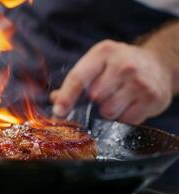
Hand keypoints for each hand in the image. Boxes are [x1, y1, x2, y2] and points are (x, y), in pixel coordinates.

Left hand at [50, 40, 172, 124]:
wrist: (158, 65)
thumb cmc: (120, 65)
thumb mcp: (97, 63)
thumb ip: (76, 80)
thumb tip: (55, 100)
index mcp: (103, 52)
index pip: (78, 78)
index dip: (66, 97)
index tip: (58, 111)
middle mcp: (123, 65)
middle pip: (94, 97)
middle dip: (93, 102)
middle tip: (102, 95)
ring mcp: (140, 81)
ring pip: (108, 111)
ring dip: (107, 112)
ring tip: (116, 99)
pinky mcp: (152, 98)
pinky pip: (126, 120)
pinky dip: (123, 118)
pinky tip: (129, 105)